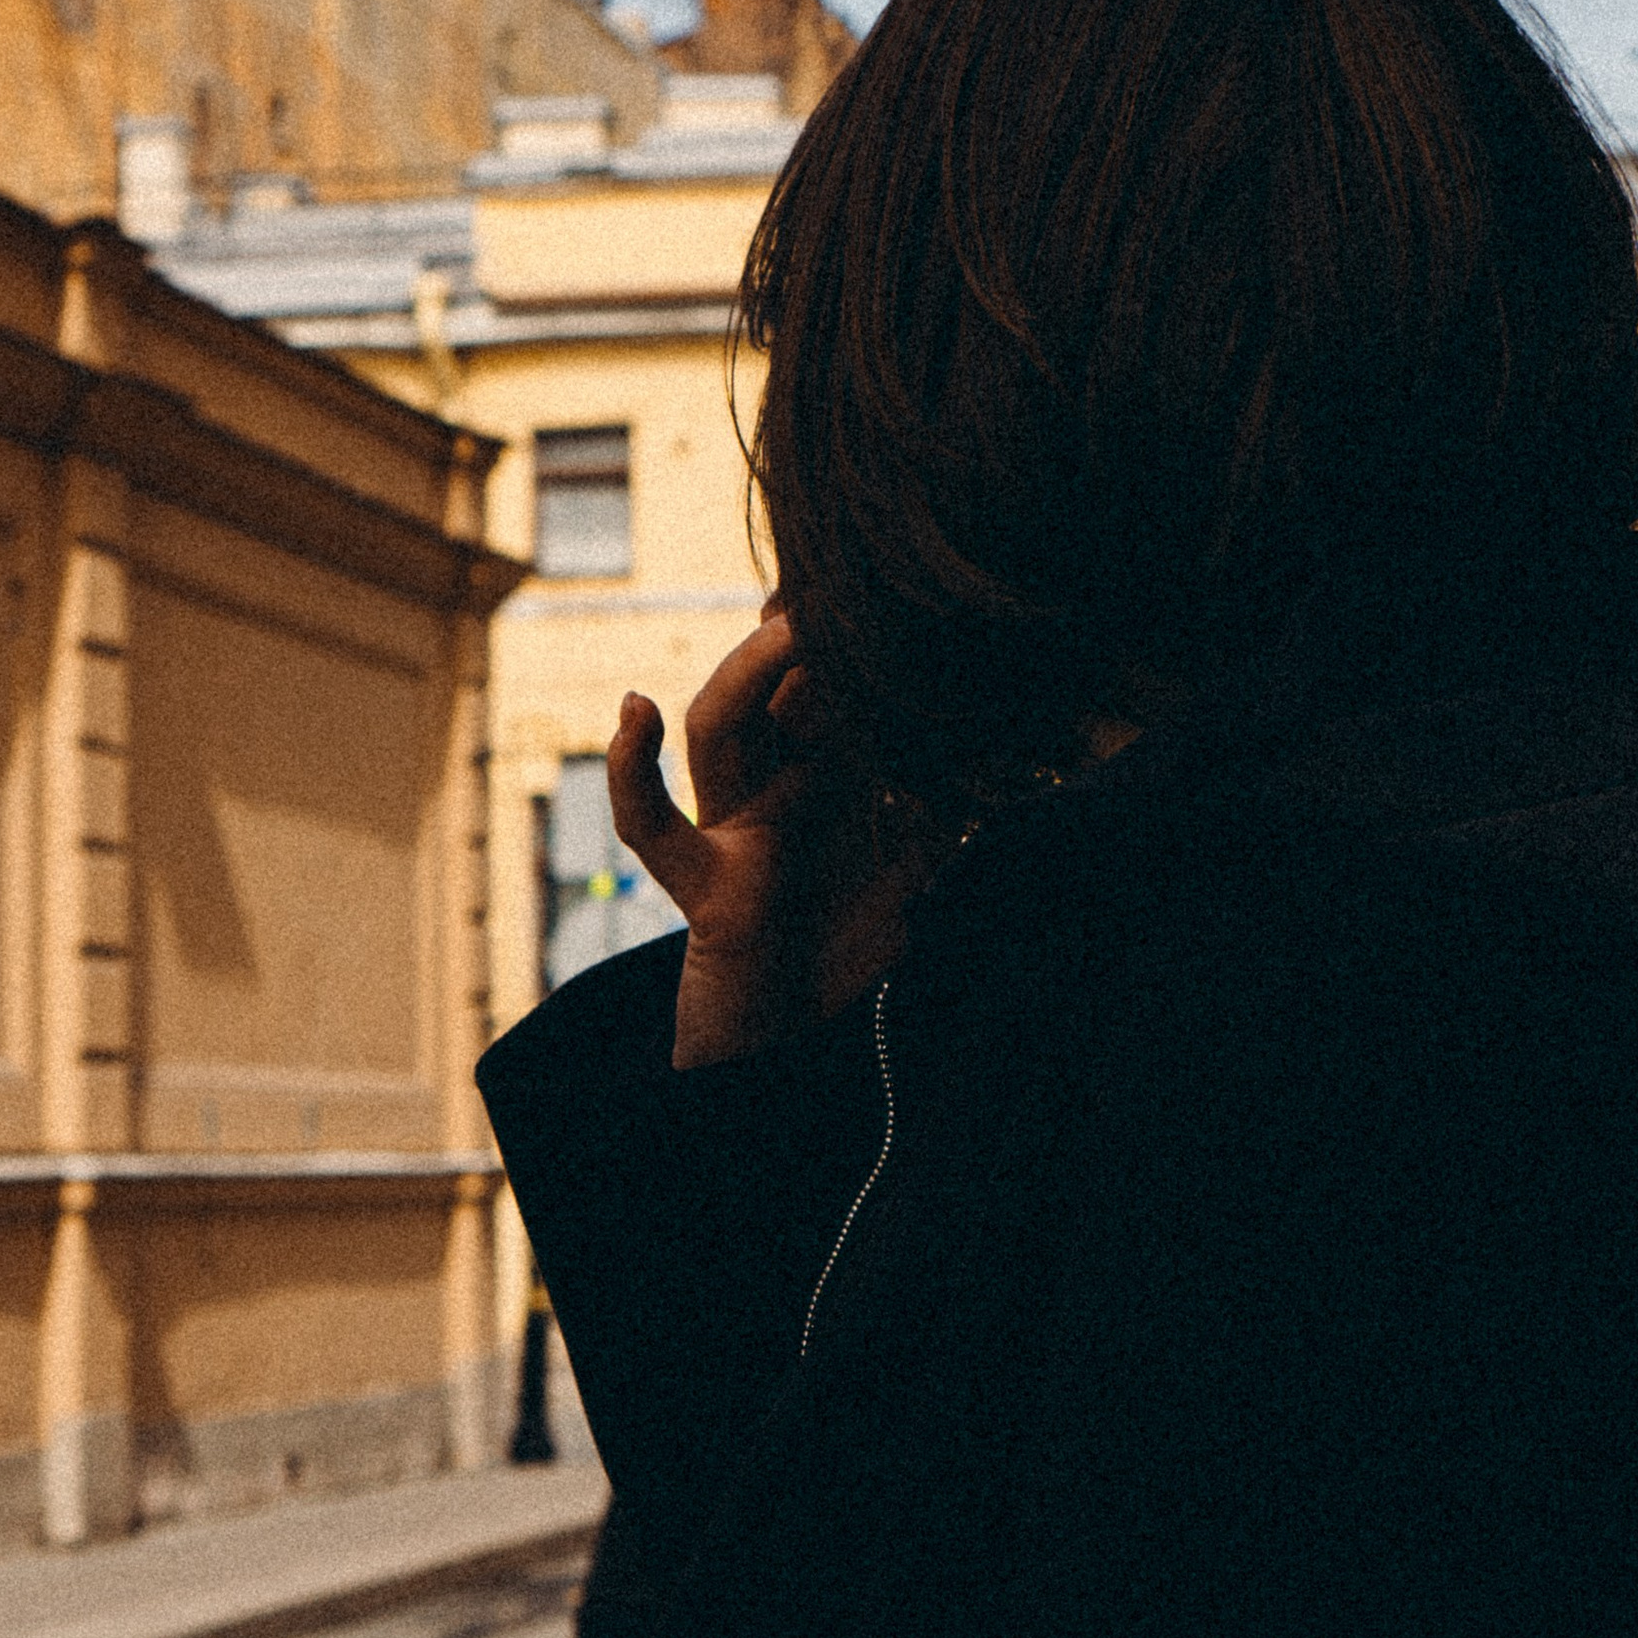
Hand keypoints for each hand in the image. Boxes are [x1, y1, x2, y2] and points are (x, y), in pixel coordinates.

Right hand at [607, 610, 941, 1067]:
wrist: (791, 1057)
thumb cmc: (848, 963)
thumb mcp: (920, 881)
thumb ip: (945, 826)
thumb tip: (1006, 773)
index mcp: (828, 780)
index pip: (836, 686)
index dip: (858, 636)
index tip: (899, 585)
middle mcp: (774, 790)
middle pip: (777, 687)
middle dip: (801, 630)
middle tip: (838, 579)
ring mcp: (732, 827)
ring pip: (718, 727)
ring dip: (749, 673)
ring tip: (782, 625)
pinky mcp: (704, 884)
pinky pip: (653, 826)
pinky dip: (631, 771)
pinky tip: (636, 709)